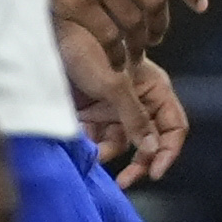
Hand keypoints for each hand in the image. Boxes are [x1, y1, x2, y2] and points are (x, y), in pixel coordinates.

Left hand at [65, 31, 189, 182]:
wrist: (48, 39)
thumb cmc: (86, 50)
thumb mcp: (115, 86)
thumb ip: (135, 118)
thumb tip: (152, 150)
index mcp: (154, 89)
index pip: (173, 127)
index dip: (168, 151)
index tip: (154, 171)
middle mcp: (139, 101)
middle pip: (149, 141)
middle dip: (139, 161)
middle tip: (124, 181)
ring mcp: (114, 109)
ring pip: (122, 144)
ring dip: (109, 153)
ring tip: (92, 154)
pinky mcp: (91, 116)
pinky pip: (98, 140)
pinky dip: (91, 146)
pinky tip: (80, 143)